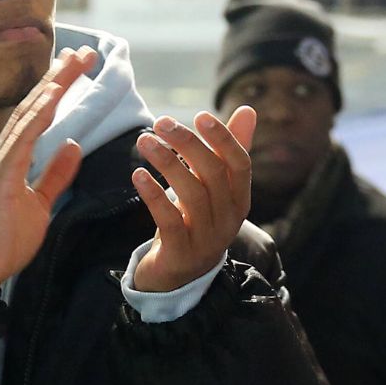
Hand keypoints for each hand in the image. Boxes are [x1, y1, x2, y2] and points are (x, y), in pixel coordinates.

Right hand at [0, 47, 97, 306]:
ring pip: (27, 115)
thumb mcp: (40, 202)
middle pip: (33, 106)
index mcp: (10, 157)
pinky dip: (37, 115)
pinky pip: (21, 139)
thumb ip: (55, 173)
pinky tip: (53, 97)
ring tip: (73, 63)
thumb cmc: (4, 240)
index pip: (37, 116)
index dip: (57, 89)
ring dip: (51, 87)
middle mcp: (1, 153)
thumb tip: (74, 145)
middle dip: (58, 77)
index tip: (78, 66)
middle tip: (84, 52)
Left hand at [131, 107, 256, 292]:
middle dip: (188, 144)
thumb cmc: (196, 220)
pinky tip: (137, 174)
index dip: (223, 138)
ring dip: (167, 163)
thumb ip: (227, 150)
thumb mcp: (213, 187)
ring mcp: (206, 239)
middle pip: (214, 175)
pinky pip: (169, 220)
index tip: (199, 115)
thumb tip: (248, 109)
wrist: (179, 275)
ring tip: (144, 141)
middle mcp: (229, 219)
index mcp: (239, 200)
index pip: (240, 164)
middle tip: (161, 122)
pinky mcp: (181, 254)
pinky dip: (153, 195)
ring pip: (192, 195)